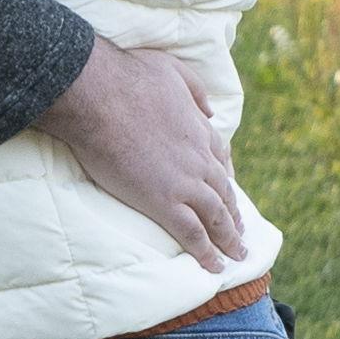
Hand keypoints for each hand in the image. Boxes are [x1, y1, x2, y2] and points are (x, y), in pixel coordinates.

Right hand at [44, 36, 250, 270]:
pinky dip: (206, 253)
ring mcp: (184, 183)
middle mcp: (199, 159)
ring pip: (215, 218)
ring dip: (229, 239)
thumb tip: (210, 110)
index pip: (222, 158)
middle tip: (240, 232)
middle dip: (234, 215)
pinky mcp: (163, 202)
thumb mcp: (173, 70)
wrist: (99, 95)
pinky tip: (215, 268)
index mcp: (199, 129)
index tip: (230, 186)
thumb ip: (196, 91)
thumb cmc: (128, 77)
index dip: (227, 176)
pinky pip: (193, 235)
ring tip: (236, 256)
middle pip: (224, 192)